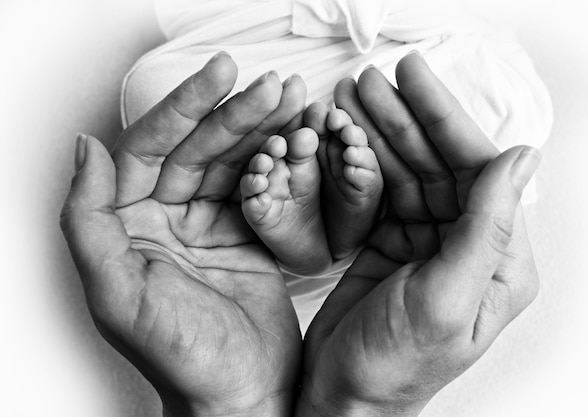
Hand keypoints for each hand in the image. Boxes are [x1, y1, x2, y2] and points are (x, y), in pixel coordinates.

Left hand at [61, 53, 306, 416]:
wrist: (242, 397)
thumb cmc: (181, 359)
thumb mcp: (118, 294)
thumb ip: (88, 220)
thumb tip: (86, 149)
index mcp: (127, 226)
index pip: (150, 148)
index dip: (184, 108)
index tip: (220, 79)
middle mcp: (165, 219)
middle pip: (197, 148)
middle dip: (235, 113)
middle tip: (270, 85)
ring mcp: (209, 225)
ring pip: (232, 162)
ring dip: (262, 129)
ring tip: (292, 99)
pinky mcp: (247, 235)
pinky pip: (261, 187)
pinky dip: (280, 161)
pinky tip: (296, 137)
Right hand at [296, 52, 540, 415]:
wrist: (343, 400)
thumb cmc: (395, 368)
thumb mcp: (447, 299)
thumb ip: (487, 227)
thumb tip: (521, 157)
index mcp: (498, 261)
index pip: (477, 170)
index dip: (444, 119)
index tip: (413, 79)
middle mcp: (466, 247)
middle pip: (439, 164)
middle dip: (404, 119)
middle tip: (373, 82)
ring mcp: (427, 244)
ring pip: (407, 174)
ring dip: (378, 136)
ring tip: (349, 102)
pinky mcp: (391, 246)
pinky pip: (380, 194)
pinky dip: (360, 167)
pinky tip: (343, 142)